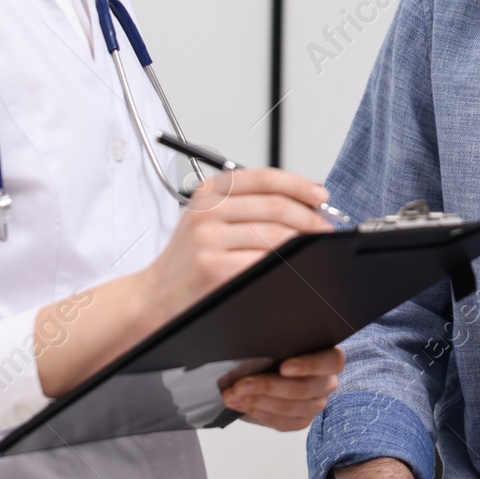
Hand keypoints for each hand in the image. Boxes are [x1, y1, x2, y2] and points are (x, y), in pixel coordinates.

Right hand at [36, 167, 335, 398]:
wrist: (153, 300)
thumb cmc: (187, 263)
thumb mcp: (206, 221)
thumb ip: (245, 206)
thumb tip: (304, 205)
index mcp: (209, 193)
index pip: (265, 178)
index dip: (300, 185)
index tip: (321, 196)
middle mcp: (207, 212)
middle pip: (277, 208)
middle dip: (310, 220)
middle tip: (327, 231)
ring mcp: (210, 242)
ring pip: (276, 237)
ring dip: (305, 245)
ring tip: (317, 253)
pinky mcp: (215, 270)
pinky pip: (265, 263)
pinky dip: (288, 267)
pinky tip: (297, 270)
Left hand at [223, 345, 343, 430]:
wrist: (278, 365)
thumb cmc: (281, 347)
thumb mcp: (283, 338)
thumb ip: (277, 339)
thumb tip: (252, 345)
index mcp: (330, 358)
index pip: (331, 361)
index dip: (308, 365)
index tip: (283, 367)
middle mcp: (327, 383)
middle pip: (301, 389)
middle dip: (266, 387)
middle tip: (239, 385)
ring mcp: (316, 405)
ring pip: (288, 409)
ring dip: (256, 402)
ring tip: (231, 396)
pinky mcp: (301, 421)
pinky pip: (281, 422)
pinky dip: (257, 413)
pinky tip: (240, 406)